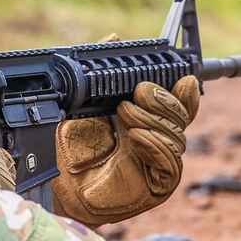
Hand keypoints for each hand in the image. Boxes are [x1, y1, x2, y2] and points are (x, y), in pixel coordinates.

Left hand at [51, 75, 199, 226]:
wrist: (57, 183)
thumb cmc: (69, 148)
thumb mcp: (87, 108)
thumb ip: (109, 84)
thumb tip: (120, 53)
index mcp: (146, 120)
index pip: (177, 105)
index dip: (183, 93)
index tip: (181, 79)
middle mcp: (156, 141)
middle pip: (180, 118)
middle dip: (163, 101)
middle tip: (140, 91)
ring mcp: (158, 165)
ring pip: (176, 139)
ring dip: (153, 120)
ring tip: (125, 111)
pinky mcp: (156, 188)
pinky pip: (170, 165)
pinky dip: (157, 146)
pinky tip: (136, 135)